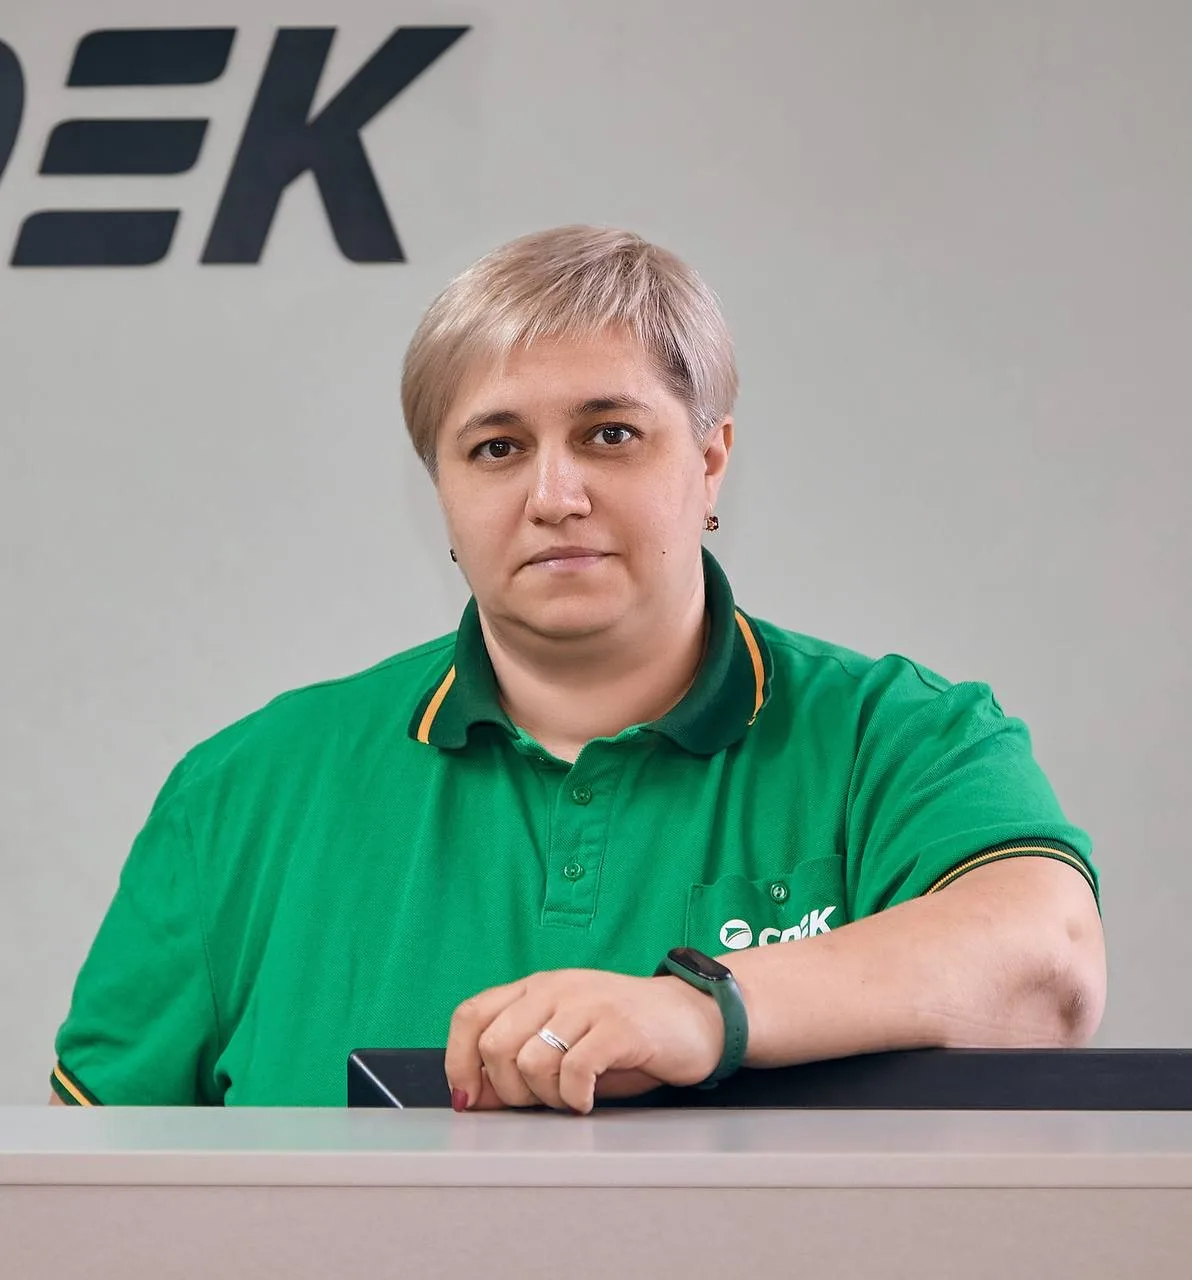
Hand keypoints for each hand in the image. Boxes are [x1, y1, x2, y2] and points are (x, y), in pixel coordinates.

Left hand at [444, 968, 724, 1113]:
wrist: (694, 1017)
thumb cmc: (625, 1034)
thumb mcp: (565, 1042)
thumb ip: (519, 1061)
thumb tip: (473, 1096)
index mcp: (536, 988)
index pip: (471, 1015)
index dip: (459, 1061)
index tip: (471, 1098)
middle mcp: (556, 988)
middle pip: (495, 1045)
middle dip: (508, 1090)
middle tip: (540, 1101)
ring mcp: (587, 1004)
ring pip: (530, 1061)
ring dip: (545, 1097)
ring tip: (570, 1098)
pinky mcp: (618, 1026)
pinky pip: (574, 1071)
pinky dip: (575, 1098)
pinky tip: (589, 1099)